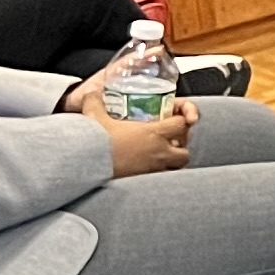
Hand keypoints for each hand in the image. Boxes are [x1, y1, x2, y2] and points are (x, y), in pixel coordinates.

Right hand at [72, 98, 195, 175]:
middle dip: (181, 148)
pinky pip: (161, 179)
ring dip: (172, 163)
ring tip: (161, 157)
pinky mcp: (144, 182)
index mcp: (154, 134)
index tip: (174, 120)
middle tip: (172, 143)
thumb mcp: (96, 117)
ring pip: (176, 168)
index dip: (182, 121)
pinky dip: (159, 174)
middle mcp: (158, 152)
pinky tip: (146, 169)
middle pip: (185, 152)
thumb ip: (95, 102)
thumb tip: (91, 93)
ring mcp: (153, 169)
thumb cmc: (98, 142)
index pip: (182, 125)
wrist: (90, 166)